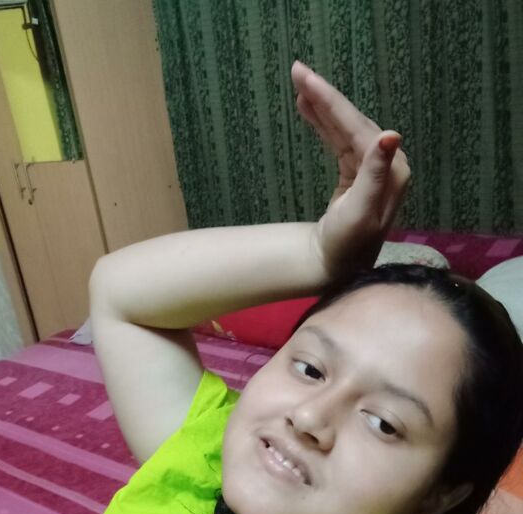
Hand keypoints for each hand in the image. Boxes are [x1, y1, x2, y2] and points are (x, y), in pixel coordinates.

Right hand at [291, 60, 410, 279]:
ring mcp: (371, 167)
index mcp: (391, 168)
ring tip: (299, 85)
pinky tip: (308, 110)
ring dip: (322, 107)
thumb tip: (390, 135)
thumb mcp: (362, 211)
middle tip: (297, 71)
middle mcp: (386, 163)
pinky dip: (323, 124)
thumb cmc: (347, 244)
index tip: (306, 78)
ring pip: (344, 127)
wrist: (336, 267)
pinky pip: (338, 140)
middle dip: (325, 96)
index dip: (331, 100)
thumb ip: (375, 173)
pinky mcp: (355, 174)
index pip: (357, 125)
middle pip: (352, 120)